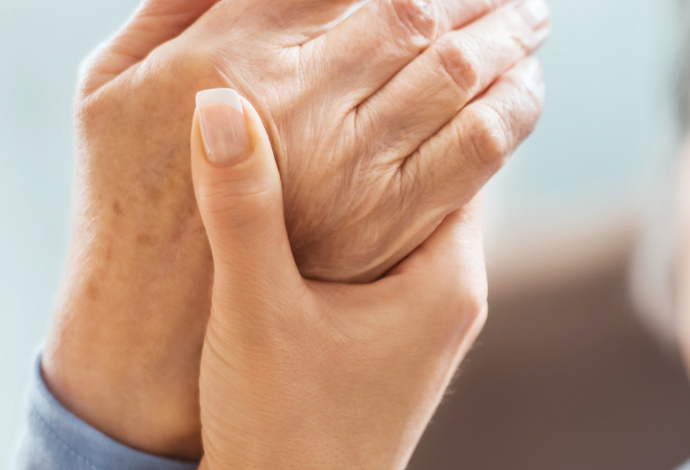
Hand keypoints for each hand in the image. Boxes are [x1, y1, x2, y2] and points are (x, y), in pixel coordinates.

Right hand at [43, 0, 546, 458]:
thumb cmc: (281, 430)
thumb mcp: (252, 315)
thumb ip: (239, 208)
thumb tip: (220, 102)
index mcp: (441, 276)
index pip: (469, 146)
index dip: (456, 76)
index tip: (443, 9)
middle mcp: (454, 288)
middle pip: (465, 162)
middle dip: (461, 89)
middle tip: (462, 10)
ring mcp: (434, 310)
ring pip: (436, 196)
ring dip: (426, 133)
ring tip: (417, 62)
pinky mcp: (405, 329)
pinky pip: (408, 234)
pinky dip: (394, 182)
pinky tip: (363, 155)